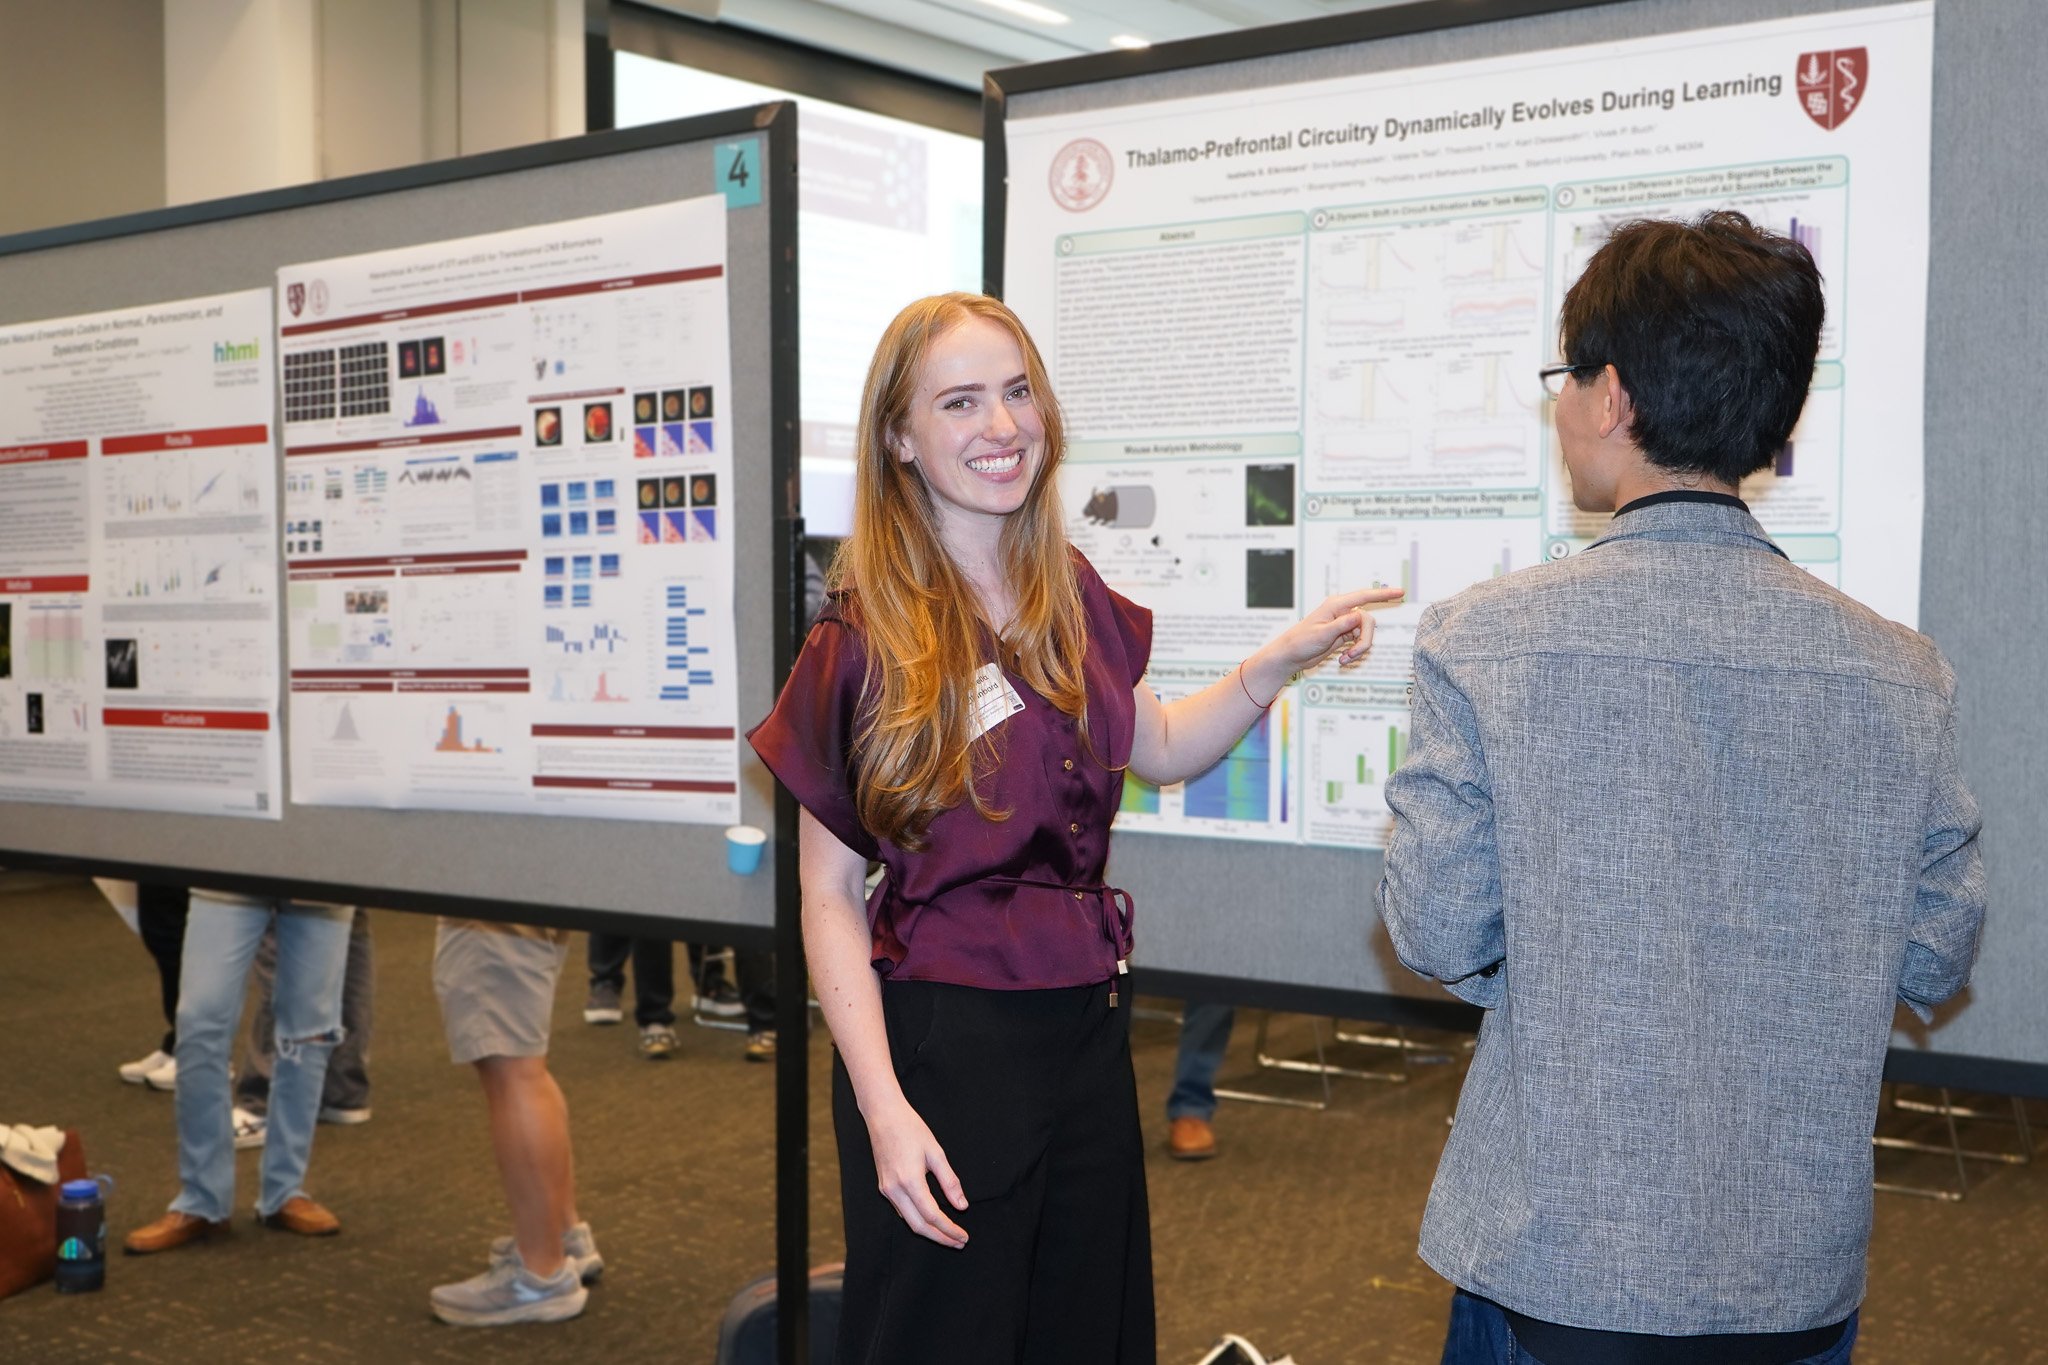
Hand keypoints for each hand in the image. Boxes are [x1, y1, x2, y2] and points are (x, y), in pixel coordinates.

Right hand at [864, 1097, 968, 1247]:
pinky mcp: (884, 1187)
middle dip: (940, 1238)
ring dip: (929, 1231)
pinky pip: (902, 1211)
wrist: (883, 1115)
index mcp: (910, 1181)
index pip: (933, 1216)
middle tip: (959, 1243)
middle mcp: (895, 1190)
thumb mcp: (936, 1153)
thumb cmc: (911, 1129)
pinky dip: (917, 1220)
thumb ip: (949, 1182)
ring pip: (909, 1221)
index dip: (950, 1230)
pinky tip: (930, 1218)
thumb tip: (962, 1206)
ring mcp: (887, 1190)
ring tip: (949, 1233)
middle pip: (919, 1226)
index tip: (963, 1237)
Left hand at [1246, 587, 1404, 697]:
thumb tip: (1359, 615)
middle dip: (1365, 640)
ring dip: (1359, 649)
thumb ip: (1342, 625)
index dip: (1383, 594)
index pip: (1364, 596)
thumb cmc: (1301, 642)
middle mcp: (1342, 612)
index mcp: (1336, 605)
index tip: (1400, 593)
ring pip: (1365, 634)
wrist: (1291, 656)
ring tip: (1345, 659)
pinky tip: (1343, 660)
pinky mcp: (1343, 636)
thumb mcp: (1322, 633)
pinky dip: (1355, 652)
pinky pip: (1359, 642)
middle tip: (1354, 654)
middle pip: (1368, 621)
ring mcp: (1344, 624)